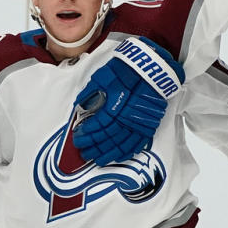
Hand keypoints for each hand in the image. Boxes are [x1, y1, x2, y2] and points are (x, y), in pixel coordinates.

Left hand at [72, 37, 184, 165]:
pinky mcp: (148, 124)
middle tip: (84, 152)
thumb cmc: (125, 70)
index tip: (78, 137)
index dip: (87, 134)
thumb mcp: (101, 78)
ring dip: (109, 154)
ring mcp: (139, 122)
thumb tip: (79, 107)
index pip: (98, 125)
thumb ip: (89, 94)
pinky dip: (127, 152)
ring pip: (122, 144)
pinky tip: (118, 157)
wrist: (149, 67)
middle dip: (94, 147)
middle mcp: (127, 117)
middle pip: (108, 138)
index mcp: (114, 105)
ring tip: (98, 160)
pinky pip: (138, 143)